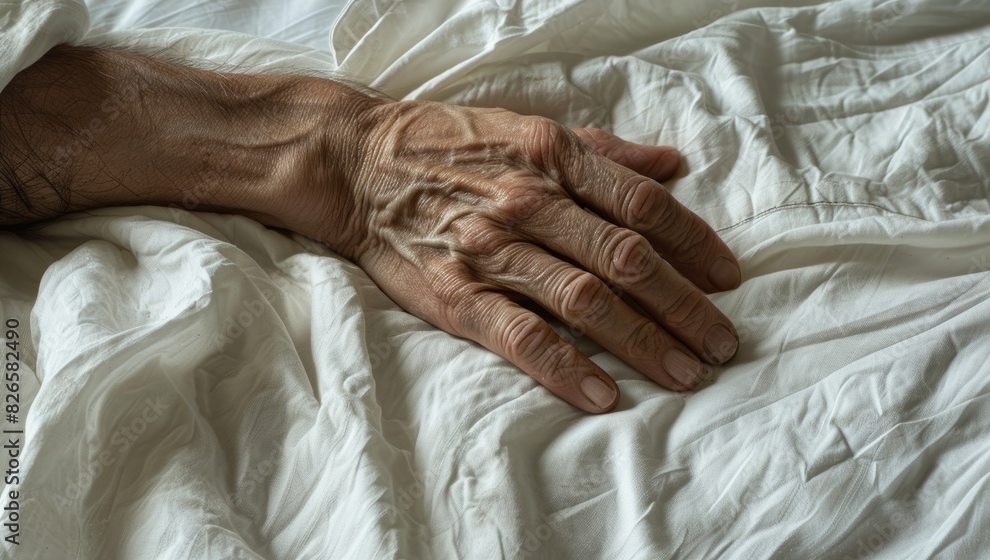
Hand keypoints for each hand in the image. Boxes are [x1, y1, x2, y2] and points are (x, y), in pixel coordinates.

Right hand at [293, 101, 741, 412]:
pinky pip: (521, 336)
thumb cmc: (450, 145)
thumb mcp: (529, 128)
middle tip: (724, 344)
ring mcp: (493, 251)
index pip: (643, 205)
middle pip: (627, 259)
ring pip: (586, 301)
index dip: (696, 244)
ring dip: (644, 342)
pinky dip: (566, 368)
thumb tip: (672, 164)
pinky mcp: (457, 296)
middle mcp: (530, 201)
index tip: (728, 278)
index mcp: (554, 156)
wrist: (358, 165)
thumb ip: (604, 150)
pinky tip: (605, 395)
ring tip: (687, 374)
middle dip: (685, 306)